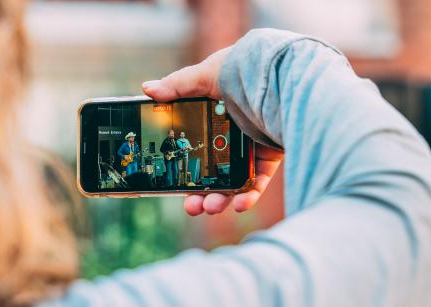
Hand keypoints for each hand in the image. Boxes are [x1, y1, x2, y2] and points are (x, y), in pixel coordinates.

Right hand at [141, 47, 283, 215]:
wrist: (282, 73)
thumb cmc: (242, 69)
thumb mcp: (206, 75)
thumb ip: (177, 85)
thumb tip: (148, 89)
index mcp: (210, 121)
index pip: (191, 152)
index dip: (182, 171)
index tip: (172, 186)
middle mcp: (228, 137)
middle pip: (210, 174)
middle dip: (199, 195)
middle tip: (192, 207)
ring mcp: (249, 149)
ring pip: (232, 183)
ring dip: (220, 199)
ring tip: (211, 207)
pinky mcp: (268, 157)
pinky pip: (257, 182)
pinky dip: (248, 196)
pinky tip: (239, 204)